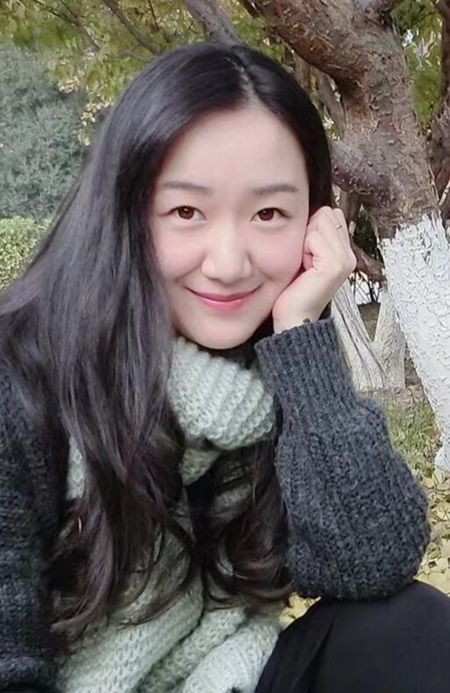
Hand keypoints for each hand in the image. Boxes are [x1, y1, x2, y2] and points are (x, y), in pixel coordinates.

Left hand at [272, 206, 355, 332]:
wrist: (294, 318)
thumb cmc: (294, 290)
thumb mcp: (307, 256)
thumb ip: (315, 235)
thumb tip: (313, 211)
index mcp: (345, 252)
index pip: (331, 213)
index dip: (312, 228)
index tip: (307, 254)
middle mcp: (349, 255)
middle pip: (326, 213)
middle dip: (309, 232)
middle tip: (305, 260)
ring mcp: (344, 260)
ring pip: (320, 222)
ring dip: (305, 241)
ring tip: (305, 265)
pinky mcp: (334, 265)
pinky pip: (312, 237)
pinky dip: (303, 250)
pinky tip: (305, 269)